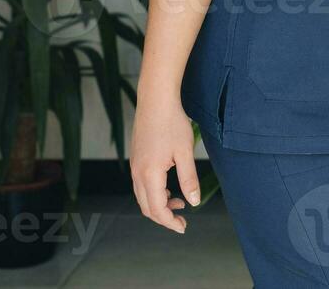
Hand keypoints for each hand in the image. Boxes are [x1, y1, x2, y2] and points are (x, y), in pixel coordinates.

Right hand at [130, 95, 200, 232]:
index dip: (170, 222)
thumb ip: (189, 179)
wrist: (156, 101)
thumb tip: (194, 201)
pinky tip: (169, 188)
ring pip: (143, 197)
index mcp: (149, 174)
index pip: (157, 209)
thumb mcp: (185, 152)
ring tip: (180, 203)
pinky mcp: (137, 159)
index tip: (183, 227)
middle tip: (183, 220)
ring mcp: (135, 166)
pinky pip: (142, 185)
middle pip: (146, 207)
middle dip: (164, 217)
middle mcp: (137, 173)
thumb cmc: (172, 123)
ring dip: (159, 205)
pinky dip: (154, 193)